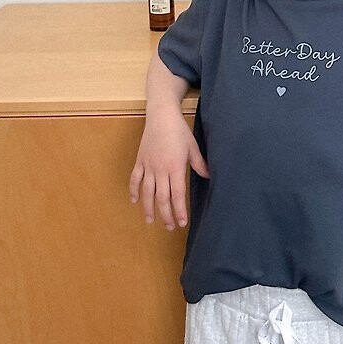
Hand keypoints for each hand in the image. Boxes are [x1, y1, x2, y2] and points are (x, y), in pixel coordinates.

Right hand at [129, 107, 209, 230]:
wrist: (162, 116)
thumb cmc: (179, 130)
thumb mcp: (193, 147)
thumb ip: (199, 164)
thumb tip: (209, 176)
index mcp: (175, 167)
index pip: (177, 195)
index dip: (179, 210)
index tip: (182, 222)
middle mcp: (160, 169)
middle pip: (162, 198)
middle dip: (166, 214)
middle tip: (170, 227)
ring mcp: (148, 166)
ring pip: (147, 192)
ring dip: (148, 208)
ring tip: (150, 221)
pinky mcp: (140, 160)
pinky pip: (135, 178)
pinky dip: (133, 190)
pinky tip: (134, 201)